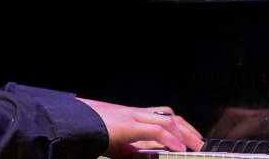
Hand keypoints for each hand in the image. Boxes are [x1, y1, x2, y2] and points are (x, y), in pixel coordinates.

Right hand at [77, 98, 204, 157]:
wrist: (69, 123)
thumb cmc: (88, 132)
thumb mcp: (114, 146)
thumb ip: (130, 151)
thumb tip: (150, 156)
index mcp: (130, 116)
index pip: (160, 115)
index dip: (178, 125)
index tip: (189, 138)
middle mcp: (133, 113)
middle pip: (168, 114)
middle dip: (187, 128)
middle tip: (199, 142)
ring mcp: (131, 117)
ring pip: (166, 120)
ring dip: (184, 133)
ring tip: (195, 146)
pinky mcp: (127, 125)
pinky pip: (155, 130)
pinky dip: (170, 139)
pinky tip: (179, 149)